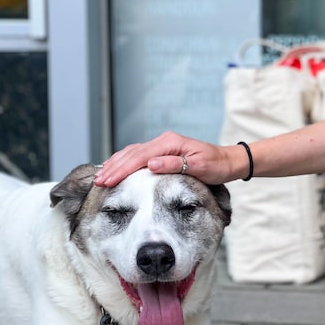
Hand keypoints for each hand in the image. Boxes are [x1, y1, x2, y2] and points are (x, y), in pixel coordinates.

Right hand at [95, 131, 245, 186]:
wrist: (227, 161)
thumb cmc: (215, 166)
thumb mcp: (199, 167)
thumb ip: (174, 165)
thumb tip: (150, 164)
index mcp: (169, 143)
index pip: (139, 157)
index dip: (121, 169)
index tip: (107, 180)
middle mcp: (163, 142)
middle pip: (131, 154)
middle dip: (113, 167)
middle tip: (98, 182)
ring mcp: (162, 145)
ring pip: (132, 153)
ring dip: (116, 164)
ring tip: (101, 176)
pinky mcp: (163, 152)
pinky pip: (138, 156)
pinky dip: (125, 162)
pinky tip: (116, 168)